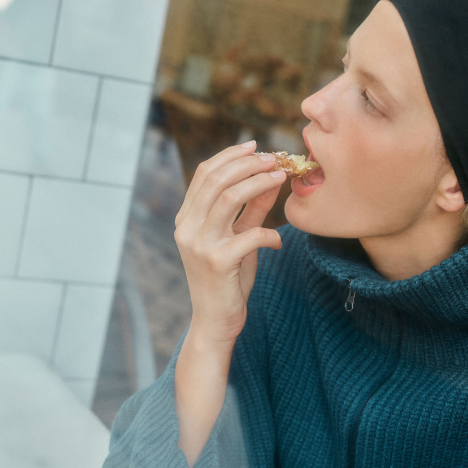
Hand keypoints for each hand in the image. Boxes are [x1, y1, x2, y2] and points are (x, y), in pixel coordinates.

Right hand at [174, 142, 283, 344]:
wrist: (215, 321)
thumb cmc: (227, 278)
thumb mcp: (239, 236)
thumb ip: (253, 208)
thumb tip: (272, 178)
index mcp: (187, 218)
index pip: (204, 173)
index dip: (231, 155)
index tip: (255, 146)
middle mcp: (187, 227)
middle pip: (216, 179)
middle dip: (248, 164)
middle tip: (274, 159)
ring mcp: (199, 244)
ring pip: (228, 197)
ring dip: (259, 183)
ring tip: (281, 178)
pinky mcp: (217, 262)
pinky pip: (249, 234)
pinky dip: (270, 233)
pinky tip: (279, 240)